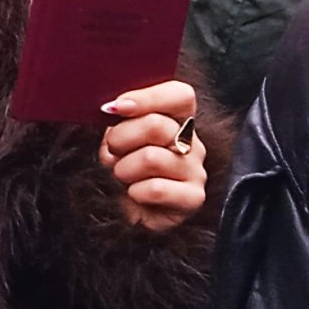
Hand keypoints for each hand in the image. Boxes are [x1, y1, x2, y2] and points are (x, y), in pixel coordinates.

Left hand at [100, 80, 206, 232]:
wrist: (124, 214)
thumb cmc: (121, 170)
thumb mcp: (116, 139)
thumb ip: (121, 119)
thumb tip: (112, 106)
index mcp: (176, 121)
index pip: (180, 95)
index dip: (147, 97)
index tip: (113, 108)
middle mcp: (191, 143)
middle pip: (158, 125)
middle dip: (121, 139)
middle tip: (112, 153)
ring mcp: (196, 170)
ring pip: (152, 157)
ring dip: (124, 169)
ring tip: (123, 176)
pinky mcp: (193, 198)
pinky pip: (156, 188)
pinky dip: (135, 192)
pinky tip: (135, 195)